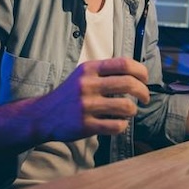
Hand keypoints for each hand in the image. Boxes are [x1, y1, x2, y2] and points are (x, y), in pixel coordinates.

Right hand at [35, 57, 149, 142]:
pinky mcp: (86, 125)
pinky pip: (116, 125)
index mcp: (90, 69)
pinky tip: (119, 122)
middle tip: (145, 97)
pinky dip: (123, 124)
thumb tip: (136, 73)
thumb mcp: (83, 75)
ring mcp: (86, 105)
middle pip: (129, 84)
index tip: (145, 79)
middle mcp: (88, 85)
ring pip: (126, 106)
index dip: (141, 71)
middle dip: (143, 91)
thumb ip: (105, 71)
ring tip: (129, 111)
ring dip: (133, 110)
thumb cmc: (70, 94)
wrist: (43, 115)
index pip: (124, 64)